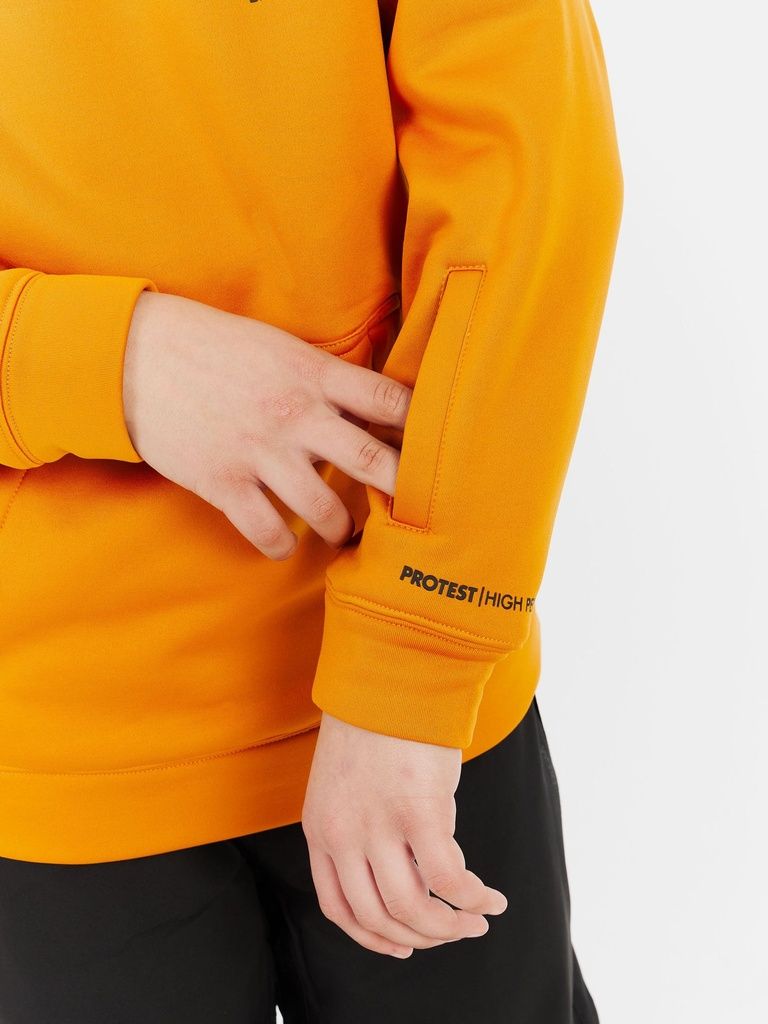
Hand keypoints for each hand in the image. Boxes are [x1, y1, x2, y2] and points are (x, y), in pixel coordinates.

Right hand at [122, 290, 410, 557]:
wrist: (137, 355)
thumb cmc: (216, 347)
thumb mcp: (281, 347)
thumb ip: (326, 379)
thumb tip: (375, 412)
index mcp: (314, 374)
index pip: (390, 402)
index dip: (423, 429)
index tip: (436, 450)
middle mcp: (295, 414)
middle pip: (373, 462)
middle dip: (401, 492)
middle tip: (412, 510)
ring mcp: (260, 451)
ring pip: (327, 510)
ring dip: (343, 528)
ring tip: (345, 531)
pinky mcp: (223, 482)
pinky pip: (269, 532)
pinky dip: (283, 545)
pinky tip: (286, 540)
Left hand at [301, 712, 507, 957]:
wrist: (390, 675)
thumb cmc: (374, 722)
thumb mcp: (346, 782)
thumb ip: (361, 827)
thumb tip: (408, 868)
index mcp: (320, 829)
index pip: (339, 908)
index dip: (373, 938)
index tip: (403, 946)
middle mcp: (343, 835)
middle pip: (378, 917)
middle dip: (422, 937)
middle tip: (455, 933)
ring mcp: (378, 826)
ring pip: (412, 908)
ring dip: (449, 926)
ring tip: (477, 921)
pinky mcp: (419, 812)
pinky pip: (449, 878)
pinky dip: (472, 897)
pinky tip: (490, 897)